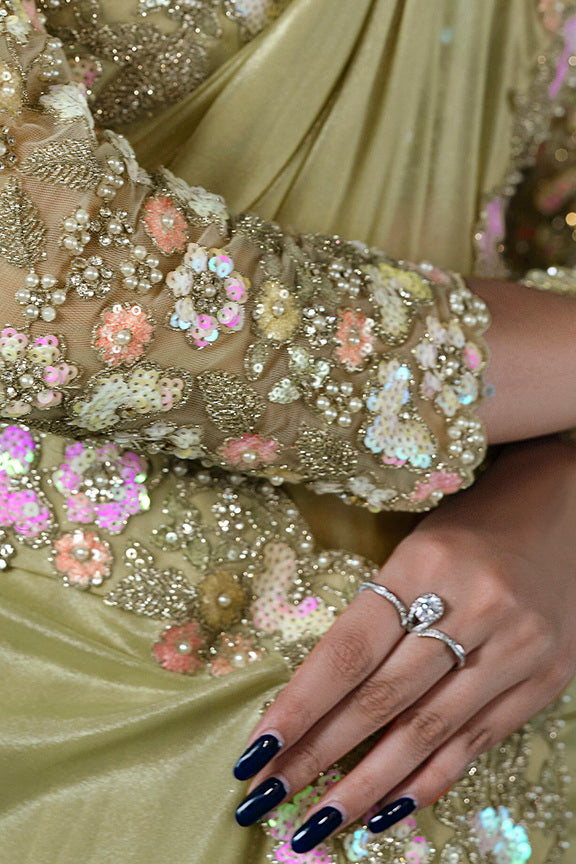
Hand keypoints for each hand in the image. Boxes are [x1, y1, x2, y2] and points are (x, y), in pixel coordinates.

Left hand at [232, 437, 575, 851]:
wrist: (559, 510)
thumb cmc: (468, 527)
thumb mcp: (412, 548)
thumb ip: (375, 614)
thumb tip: (318, 694)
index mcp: (425, 564)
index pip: (348, 651)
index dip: (299, 707)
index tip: (255, 750)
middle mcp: (474, 608)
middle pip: (382, 699)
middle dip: (318, 755)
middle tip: (267, 796)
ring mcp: (516, 648)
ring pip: (427, 732)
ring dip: (366, 786)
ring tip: (319, 822)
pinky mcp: (546, 677)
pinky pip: (478, 742)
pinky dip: (429, 781)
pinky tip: (388, 810)